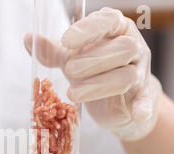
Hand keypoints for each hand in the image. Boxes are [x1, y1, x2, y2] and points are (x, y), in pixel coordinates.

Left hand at [25, 7, 161, 140]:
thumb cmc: (95, 71)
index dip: (88, 30)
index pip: (108, 20)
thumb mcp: (71, 59)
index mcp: (115, 30)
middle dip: (93, 59)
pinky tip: (136, 113)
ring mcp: (140, 71)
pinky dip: (142, 107)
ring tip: (73, 93)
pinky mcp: (141, 95)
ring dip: (99, 84)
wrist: (117, 99)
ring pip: (126, 75)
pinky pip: (145, 99)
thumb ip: (52, 51)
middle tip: (68, 69)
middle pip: (122, 48)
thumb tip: (29, 39)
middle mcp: (133, 46)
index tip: (66, 41)